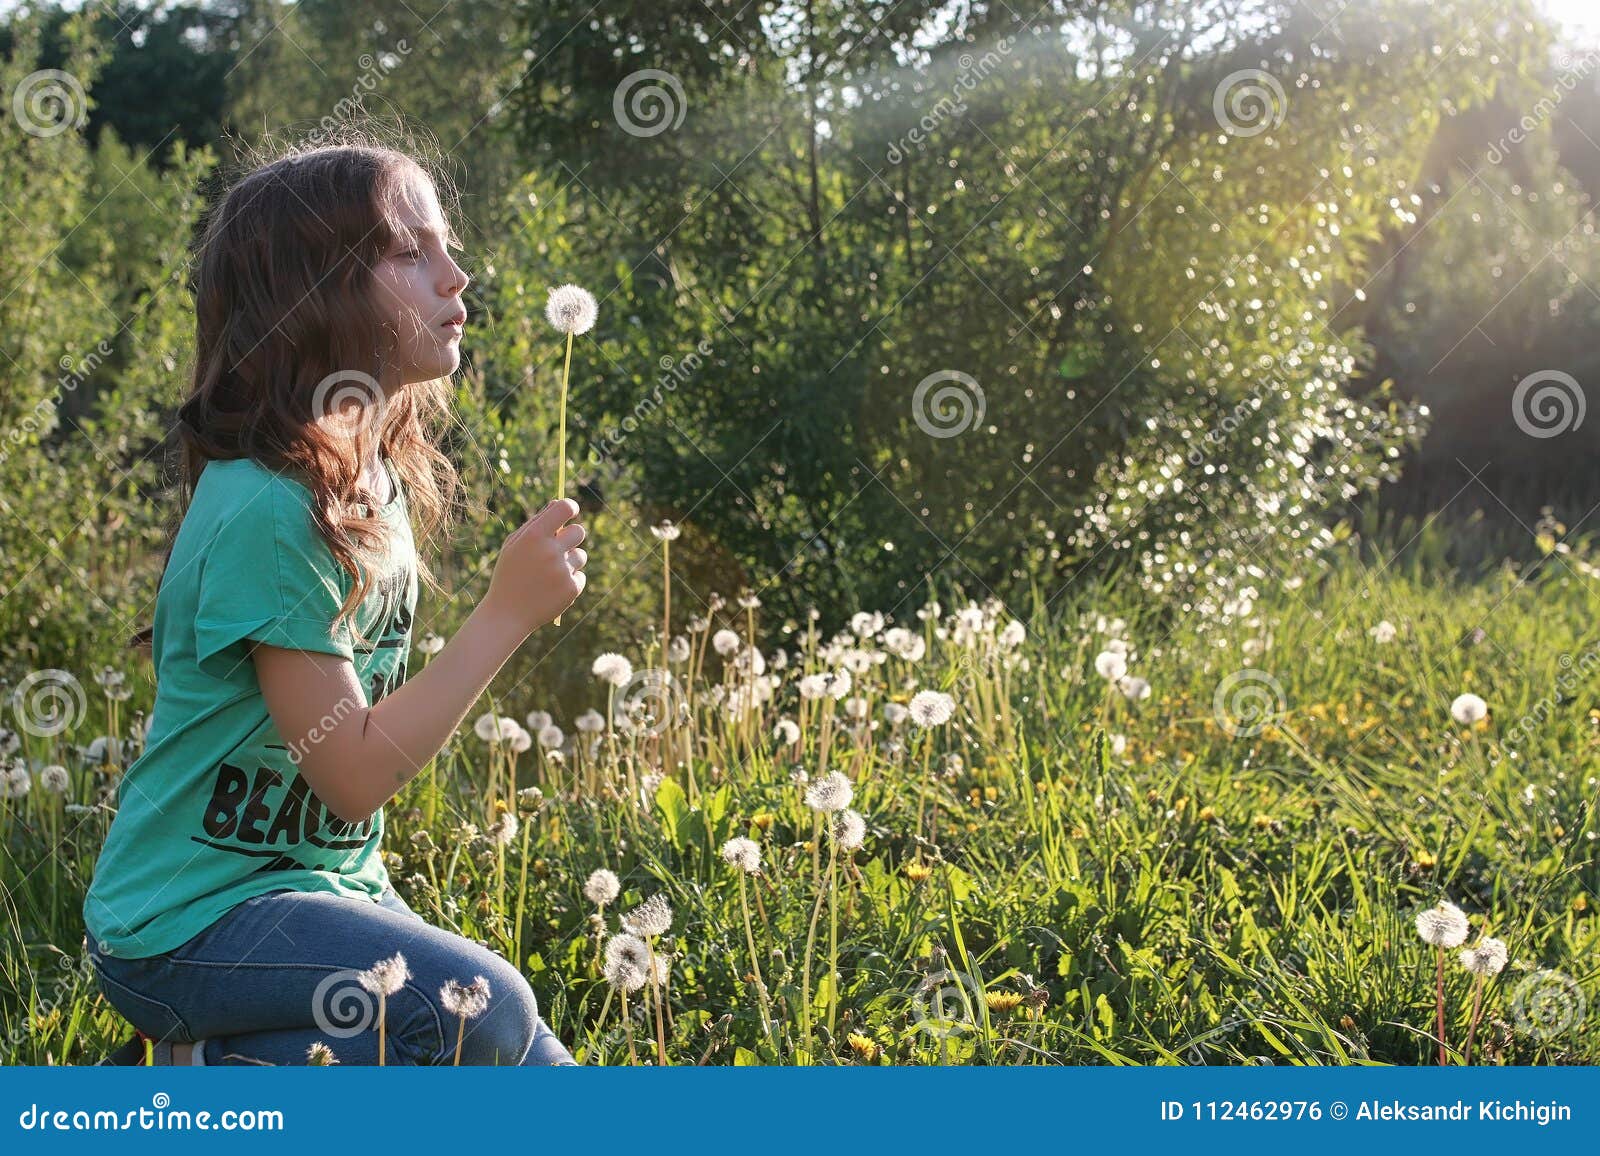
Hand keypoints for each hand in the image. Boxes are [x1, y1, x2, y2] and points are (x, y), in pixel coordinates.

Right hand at [483, 498, 587, 634]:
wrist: (507, 614)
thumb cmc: (510, 574)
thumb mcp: (514, 546)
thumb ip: (537, 522)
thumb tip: (558, 502)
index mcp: (534, 536)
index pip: (564, 509)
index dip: (571, 507)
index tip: (571, 512)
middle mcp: (550, 551)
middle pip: (579, 532)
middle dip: (571, 537)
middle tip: (558, 548)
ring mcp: (562, 571)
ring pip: (581, 556)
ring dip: (570, 561)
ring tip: (549, 574)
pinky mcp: (572, 589)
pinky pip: (580, 576)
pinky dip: (569, 581)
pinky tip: (551, 590)